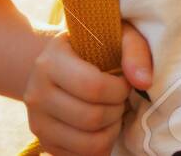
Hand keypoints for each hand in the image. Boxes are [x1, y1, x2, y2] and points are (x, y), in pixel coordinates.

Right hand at [24, 25, 142, 155]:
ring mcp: (37, 122)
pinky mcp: (44, 143)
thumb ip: (134, 51)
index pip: (92, 86)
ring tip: (113, 112)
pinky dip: (101, 146)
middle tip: (120, 99)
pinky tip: (103, 127)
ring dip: (112, 131)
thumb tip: (144, 82)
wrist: (54, 65)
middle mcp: (36, 94)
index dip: (119, 89)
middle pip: (91, 118)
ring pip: (88, 143)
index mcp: (50, 62)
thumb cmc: (91, 48)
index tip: (124, 82)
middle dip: (117, 110)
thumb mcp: (114, 35)